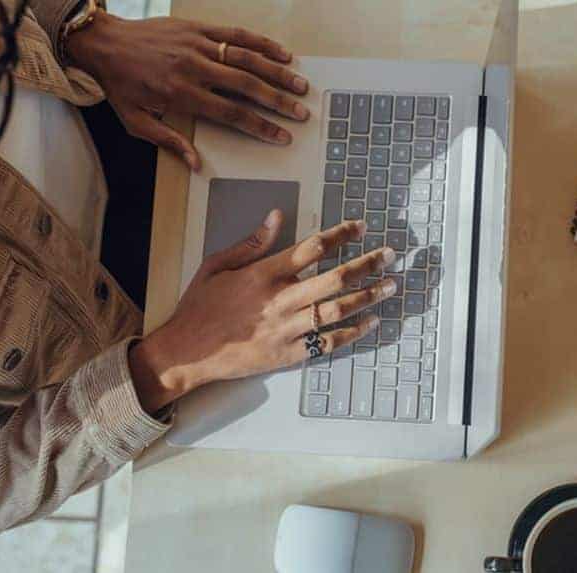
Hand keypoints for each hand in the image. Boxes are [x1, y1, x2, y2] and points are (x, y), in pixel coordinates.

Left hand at [66, 12, 310, 169]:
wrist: (102, 43)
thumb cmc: (120, 84)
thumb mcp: (136, 122)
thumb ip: (169, 142)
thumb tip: (197, 164)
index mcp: (182, 94)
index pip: (232, 113)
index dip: (261, 126)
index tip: (281, 136)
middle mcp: (194, 68)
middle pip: (247, 86)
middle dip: (279, 101)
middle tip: (301, 113)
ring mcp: (198, 44)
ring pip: (247, 58)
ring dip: (277, 73)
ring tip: (300, 85)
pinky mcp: (198, 27)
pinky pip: (235, 33)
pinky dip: (261, 43)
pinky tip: (281, 52)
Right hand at [129, 212, 396, 412]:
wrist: (186, 353)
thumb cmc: (199, 306)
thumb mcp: (217, 265)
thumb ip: (251, 242)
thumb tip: (278, 216)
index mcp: (263, 274)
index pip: (311, 248)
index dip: (341, 235)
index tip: (360, 227)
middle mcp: (279, 300)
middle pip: (334, 278)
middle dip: (367, 264)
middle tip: (390, 255)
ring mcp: (286, 329)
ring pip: (336, 310)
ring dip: (367, 296)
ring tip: (390, 286)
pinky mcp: (288, 354)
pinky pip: (327, 343)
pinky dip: (352, 333)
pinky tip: (371, 322)